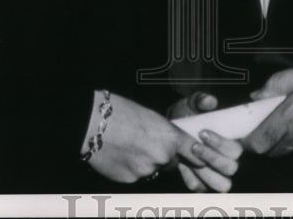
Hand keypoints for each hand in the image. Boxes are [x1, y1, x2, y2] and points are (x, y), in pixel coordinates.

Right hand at [84, 92, 237, 190]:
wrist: (93, 122)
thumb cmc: (121, 113)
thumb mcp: (151, 117)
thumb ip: (165, 134)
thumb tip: (170, 146)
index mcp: (170, 136)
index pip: (194, 151)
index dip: (196, 154)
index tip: (200, 156)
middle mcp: (162, 156)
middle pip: (171, 162)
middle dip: (164, 156)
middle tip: (146, 143)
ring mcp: (146, 170)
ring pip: (152, 170)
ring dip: (145, 162)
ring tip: (129, 145)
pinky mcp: (130, 180)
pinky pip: (136, 176)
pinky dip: (131, 168)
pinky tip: (120, 154)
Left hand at [166, 92, 243, 191]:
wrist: (171, 127)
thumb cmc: (188, 114)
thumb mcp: (193, 103)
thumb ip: (201, 100)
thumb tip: (210, 101)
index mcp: (230, 141)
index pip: (236, 150)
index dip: (221, 144)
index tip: (203, 132)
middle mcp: (226, 159)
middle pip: (231, 168)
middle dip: (212, 157)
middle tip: (194, 145)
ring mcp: (214, 172)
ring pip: (221, 184)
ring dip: (204, 172)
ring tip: (188, 155)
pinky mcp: (200, 181)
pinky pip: (199, 187)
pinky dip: (190, 177)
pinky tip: (182, 163)